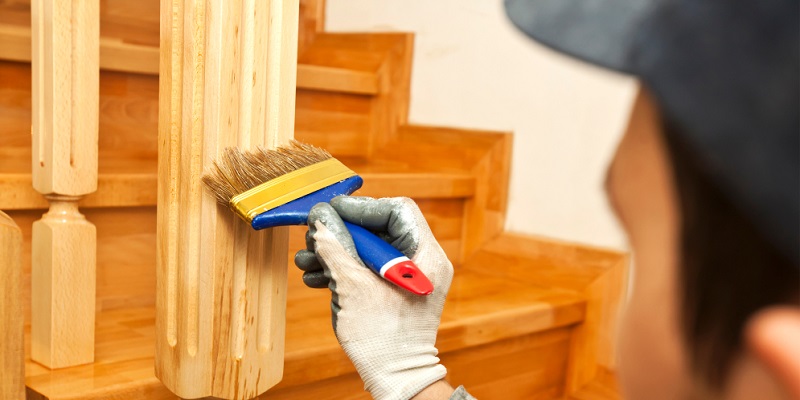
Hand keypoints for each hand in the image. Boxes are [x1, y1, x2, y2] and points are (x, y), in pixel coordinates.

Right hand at [294, 196, 453, 399]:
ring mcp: (407, 277)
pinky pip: (367, 268)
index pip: (398, 211)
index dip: (362, 207)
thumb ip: (337, 249)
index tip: (332, 210)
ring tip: (306, 259)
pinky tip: (316, 275)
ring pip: (368, 249)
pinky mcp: (392, 291)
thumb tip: (320, 219)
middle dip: (342, 232)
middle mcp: (421, 262)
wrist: (395, 379)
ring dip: (336, 251)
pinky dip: (343, 268)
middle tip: (314, 235)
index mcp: (426, 256)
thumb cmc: (384, 341)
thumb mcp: (354, 289)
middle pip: (379, 229)